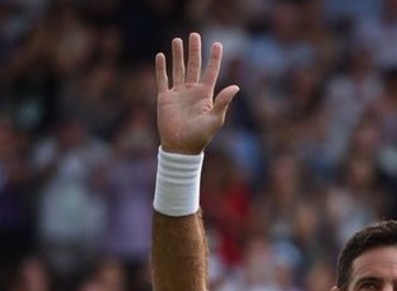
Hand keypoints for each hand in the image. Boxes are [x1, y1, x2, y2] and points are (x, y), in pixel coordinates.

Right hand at [155, 33, 239, 154]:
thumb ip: (223, 102)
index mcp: (205, 95)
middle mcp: (192, 91)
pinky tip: (161, 56)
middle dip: (194, 51)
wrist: (181, 148)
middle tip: (195, 35)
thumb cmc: (200, 137)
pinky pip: (162, 80)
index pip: (211, 72)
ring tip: (177, 40)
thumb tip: (236, 86)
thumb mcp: (215, 119)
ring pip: (178, 69)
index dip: (214, 58)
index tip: (217, 44)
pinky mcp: (165, 98)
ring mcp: (178, 94)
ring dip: (178, 55)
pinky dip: (161, 68)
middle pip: (194, 66)